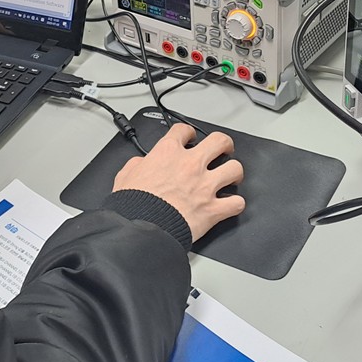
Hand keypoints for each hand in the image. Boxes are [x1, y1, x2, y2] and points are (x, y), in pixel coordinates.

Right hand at [113, 123, 244, 242]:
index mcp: (168, 154)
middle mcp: (190, 165)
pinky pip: (236, 203)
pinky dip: (234, 204)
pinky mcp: (212, 209)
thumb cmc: (131, 206)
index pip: (183, 130)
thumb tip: (142, 164)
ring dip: (233, 173)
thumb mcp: (125, 176)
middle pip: (220, 141)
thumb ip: (138, 165)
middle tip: (223, 149)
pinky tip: (230, 205)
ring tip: (230, 177)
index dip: (187, 133)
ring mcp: (204, 186)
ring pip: (235, 168)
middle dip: (224, 144)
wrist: (139, 230)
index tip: (189, 138)